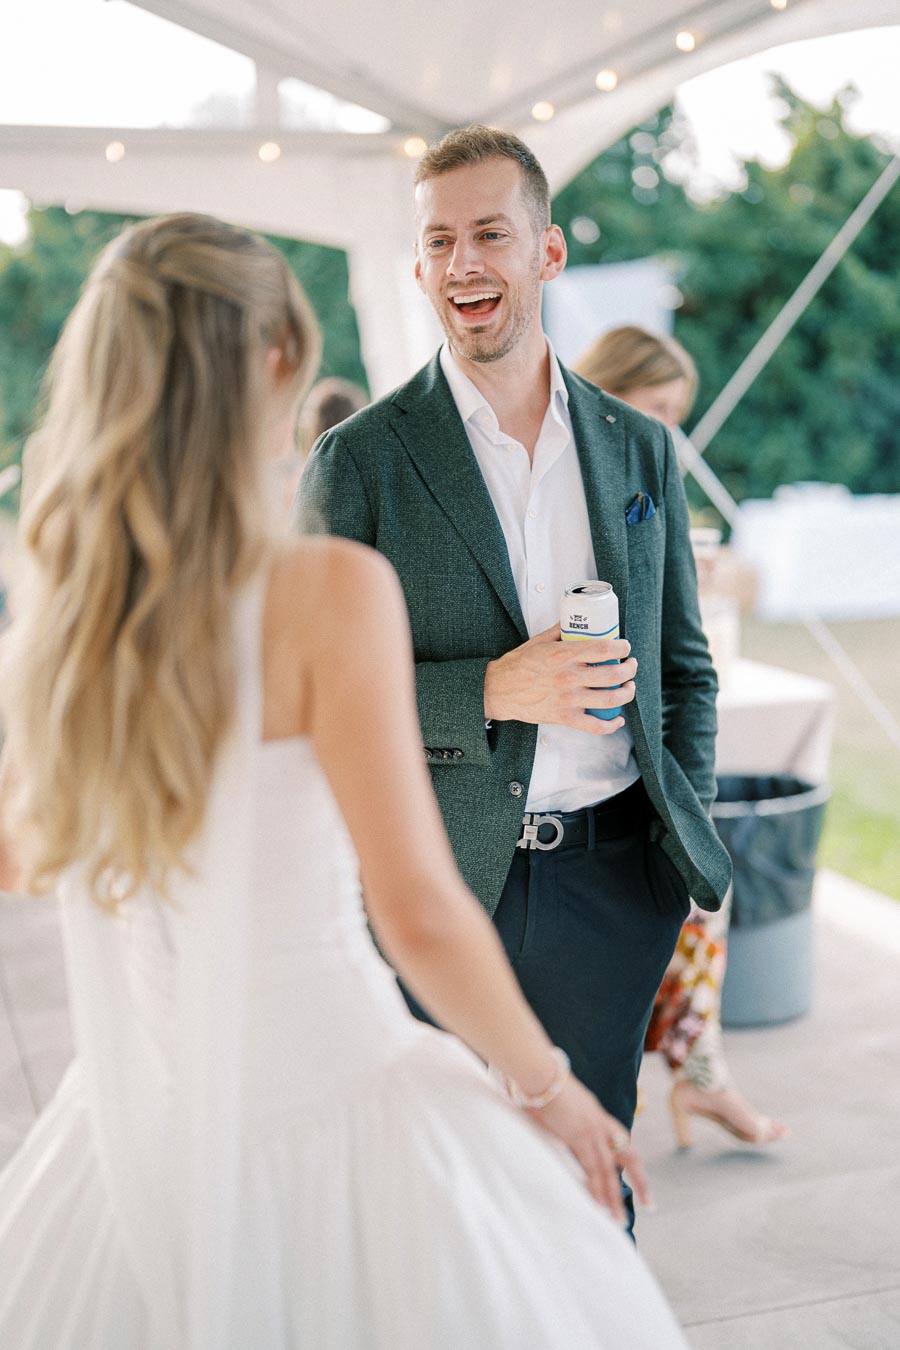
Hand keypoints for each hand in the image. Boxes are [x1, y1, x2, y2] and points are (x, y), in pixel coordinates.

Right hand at [484, 623, 635, 734]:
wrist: (498, 690)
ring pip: (610, 699)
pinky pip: (594, 726)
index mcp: (563, 655)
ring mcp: (567, 699)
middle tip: (630, 665)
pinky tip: (617, 719)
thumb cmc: (517, 665)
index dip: (621, 648)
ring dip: (626, 693)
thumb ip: (560, 631)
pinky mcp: (564, 718)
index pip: (604, 649)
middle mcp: (568, 677)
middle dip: (629, 669)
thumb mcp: (538, 641)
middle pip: (613, 674)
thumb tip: (576, 621)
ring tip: (628, 687)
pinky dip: (611, 725)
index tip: (625, 647)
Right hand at [528, 1076, 651, 1223]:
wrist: (540, 1073)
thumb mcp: (561, 1101)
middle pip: (628, 1156)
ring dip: (614, 1197)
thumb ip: (565, 1115)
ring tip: (619, 1220)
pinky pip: (591, 1169)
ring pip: (609, 1170)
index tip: (636, 1178)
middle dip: (640, 1181)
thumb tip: (554, 1123)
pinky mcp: (579, 1137)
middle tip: (650, 1205)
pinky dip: (596, 1189)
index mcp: (597, 1113)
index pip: (620, 1140)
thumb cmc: (543, 1083)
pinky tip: (600, 1206)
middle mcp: (600, 1123)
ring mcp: (592, 1131)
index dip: (629, 1160)